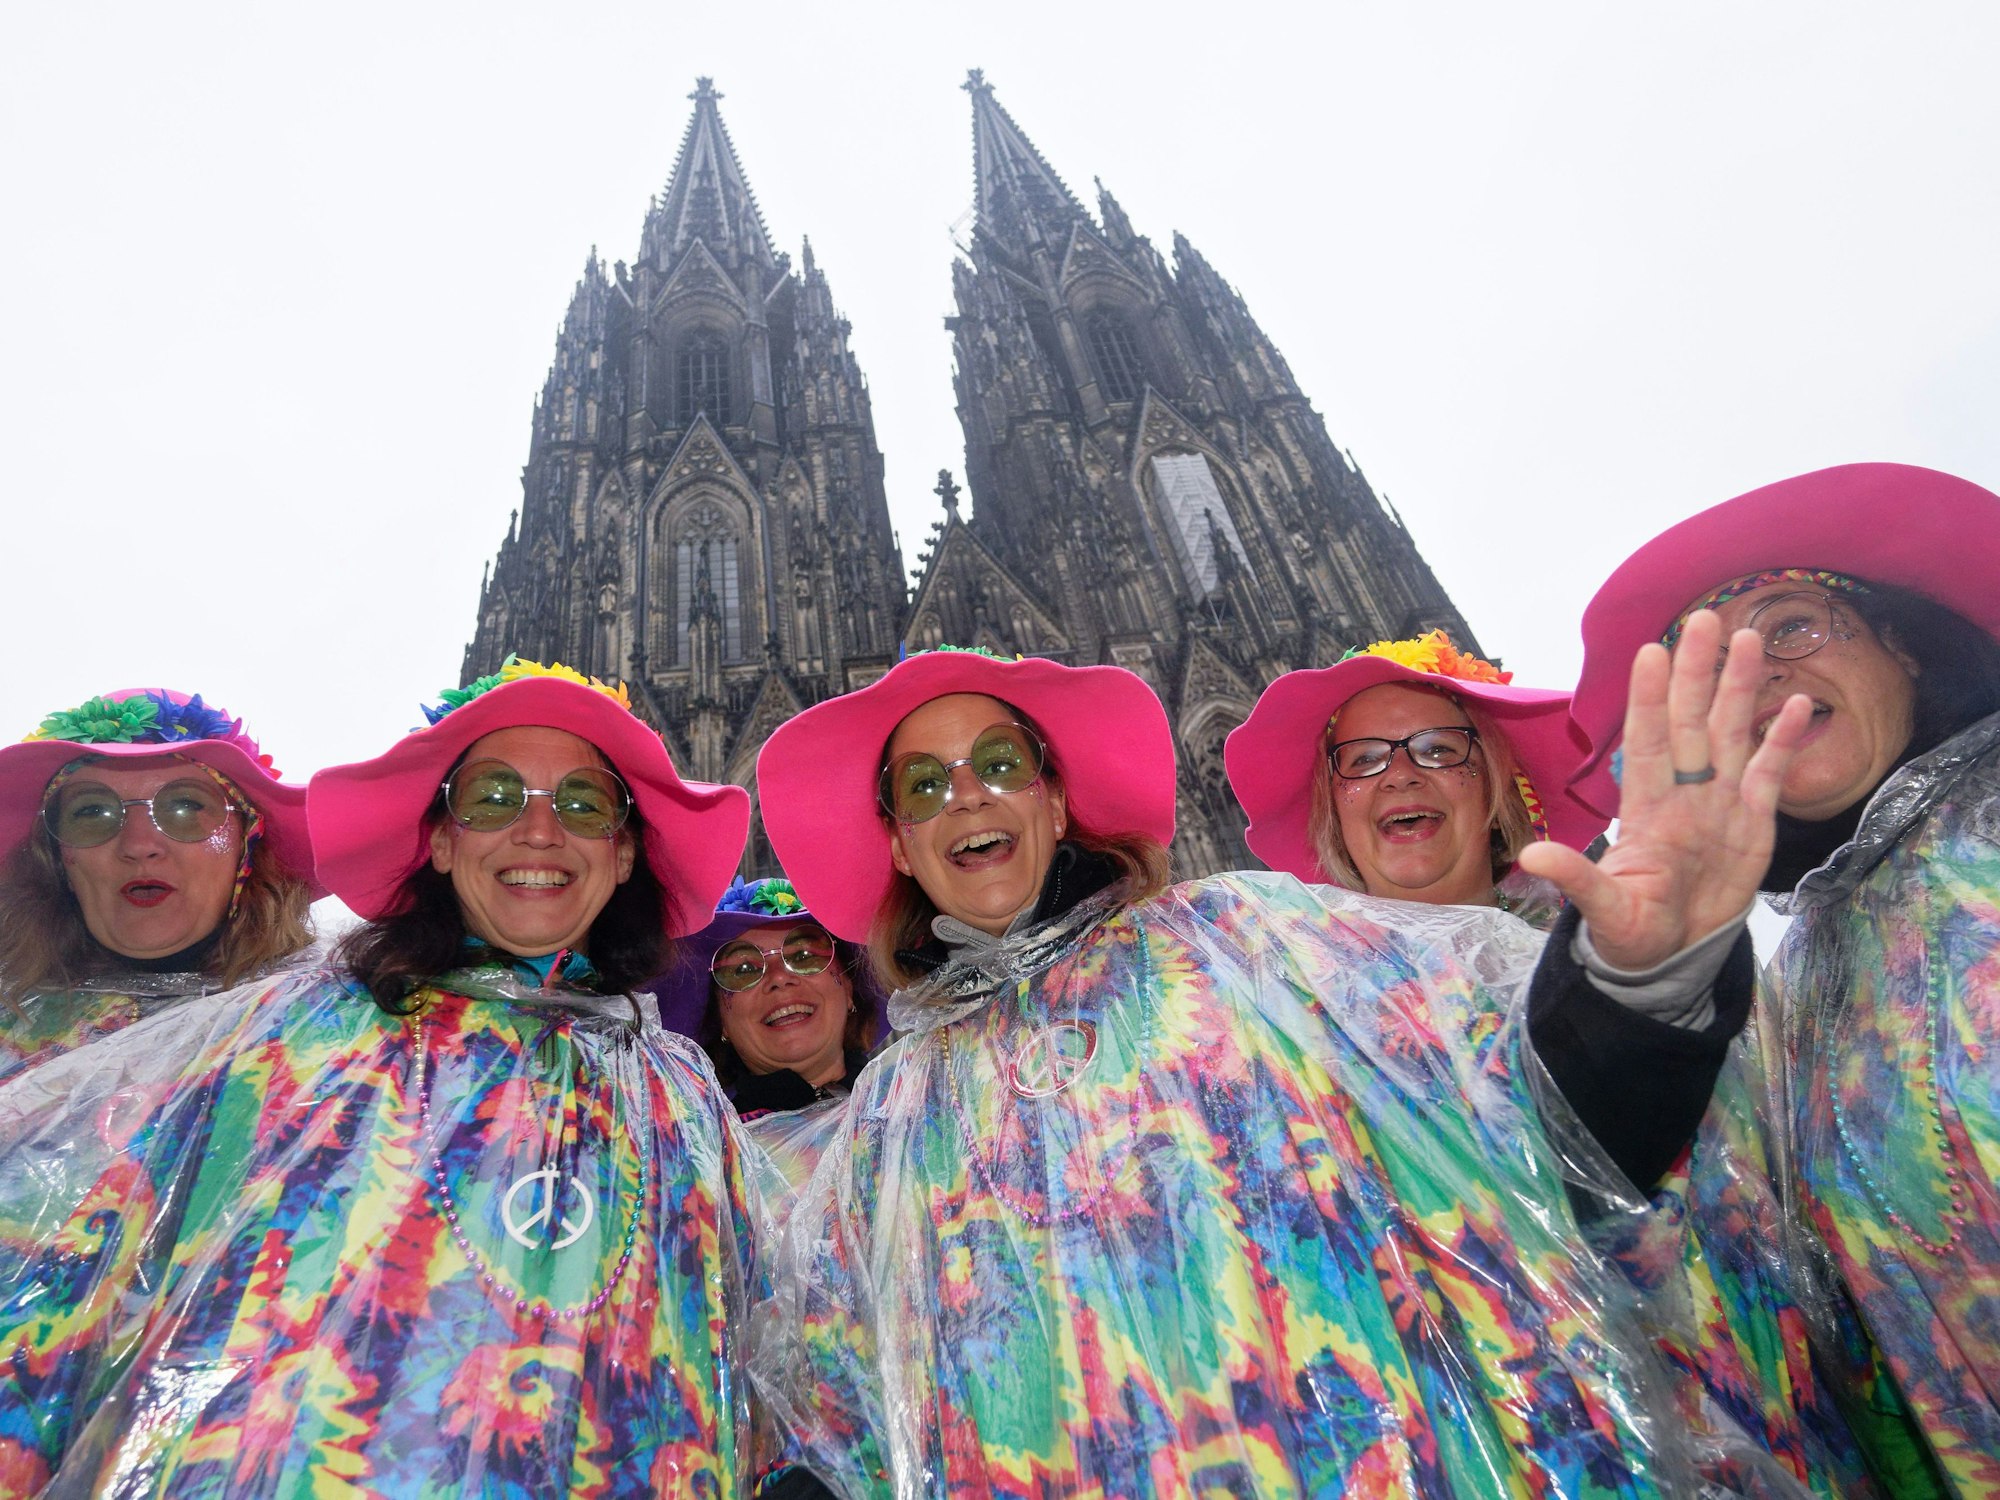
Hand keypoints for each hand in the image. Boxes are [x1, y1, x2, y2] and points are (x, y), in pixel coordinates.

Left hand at [1518, 610, 1811, 968]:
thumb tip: (1531, 857)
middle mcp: (1684, 793)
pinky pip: (1770, 773)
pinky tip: (1796, 702)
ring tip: (1749, 639)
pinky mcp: (1755, 822)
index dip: (1647, 700)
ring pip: (1731, 733)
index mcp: (1647, 809)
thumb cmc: (1631, 929)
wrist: (1673, 955)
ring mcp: (1721, 803)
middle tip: (1704, 618)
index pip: (1647, 743)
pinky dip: (1783, 739)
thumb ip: (1577, 880)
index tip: (1650, 653)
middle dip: (1697, 672)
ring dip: (1739, 688)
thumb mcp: (1605, 910)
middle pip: (1691, 722)